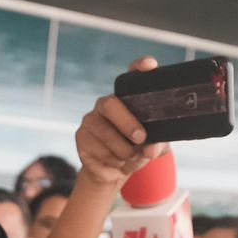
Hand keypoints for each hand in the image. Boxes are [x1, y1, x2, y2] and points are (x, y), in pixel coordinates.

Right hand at [75, 57, 169, 187]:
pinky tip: (115, 160)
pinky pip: (97, 148)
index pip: (132, 76)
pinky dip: (111, 159)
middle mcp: (107, 104)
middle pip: (111, 104)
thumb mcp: (153, 148)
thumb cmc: (135, 151)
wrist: (112, 173)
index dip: (139, 67)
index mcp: (128, 99)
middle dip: (127, 122)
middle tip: (141, 138)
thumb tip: (151, 148)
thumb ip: (156, 146)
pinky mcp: (81, 136)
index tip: (149, 65)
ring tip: (131, 156)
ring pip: (106, 133)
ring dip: (123, 150)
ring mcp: (91, 119)